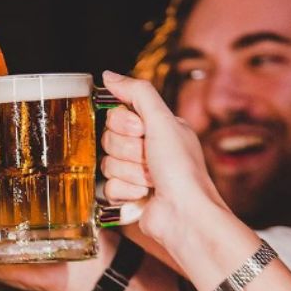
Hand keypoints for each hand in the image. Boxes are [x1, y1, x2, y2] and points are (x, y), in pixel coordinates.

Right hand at [99, 71, 227, 250]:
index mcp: (157, 127)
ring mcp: (137, 173)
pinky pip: (107, 186)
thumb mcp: (163, 121)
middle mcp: (147, 148)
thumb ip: (137, 92)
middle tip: (149, 159)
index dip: (124, 124)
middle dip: (128, 151)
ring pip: (107, 163)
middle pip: (109, 138)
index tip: (142, 132)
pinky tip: (143, 195)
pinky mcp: (127, 195)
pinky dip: (125, 191)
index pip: (117, 114)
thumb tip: (109, 76)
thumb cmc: (181, 170)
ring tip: (150, 180)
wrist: (184, 215)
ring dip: (128, 173)